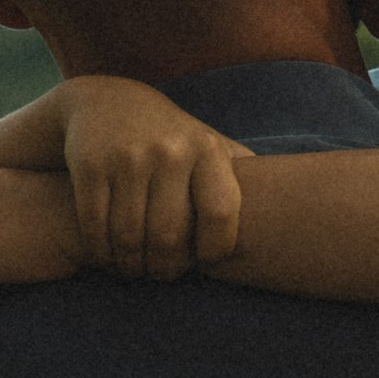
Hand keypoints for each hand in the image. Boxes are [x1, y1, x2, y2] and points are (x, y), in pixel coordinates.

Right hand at [56, 75, 247, 278]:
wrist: (105, 101)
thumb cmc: (171, 138)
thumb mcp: (208, 145)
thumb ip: (241, 175)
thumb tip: (288, 208)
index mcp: (207, 150)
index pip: (221, 213)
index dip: (216, 250)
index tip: (206, 263)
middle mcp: (170, 151)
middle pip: (169, 234)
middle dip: (165, 267)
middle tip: (163, 276)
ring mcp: (127, 156)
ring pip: (129, 235)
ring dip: (131, 265)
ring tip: (136, 271)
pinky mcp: (90, 163)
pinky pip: (95, 225)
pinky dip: (101, 252)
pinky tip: (107, 257)